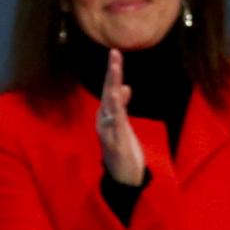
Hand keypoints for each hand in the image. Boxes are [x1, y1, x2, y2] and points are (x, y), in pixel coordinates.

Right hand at [95, 47, 147, 187]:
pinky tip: (118, 97)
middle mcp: (104, 120)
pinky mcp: (115, 142)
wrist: (122, 177)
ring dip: (113, 87)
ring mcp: (108, 131)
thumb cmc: (122, 149)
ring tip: (116, 70)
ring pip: (110, 105)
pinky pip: (116, 124)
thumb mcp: (123, 124)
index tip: (116, 52)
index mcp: (107, 114)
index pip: (110, 88)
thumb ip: (122, 105)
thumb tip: (125, 87)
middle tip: (115, 54)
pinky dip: (116, 110)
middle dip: (112, 73)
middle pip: (108, 92)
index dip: (113, 71)